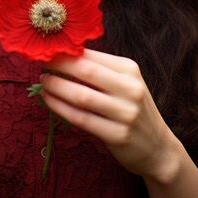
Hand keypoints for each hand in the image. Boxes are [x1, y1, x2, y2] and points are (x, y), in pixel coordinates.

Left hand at [40, 47, 180, 180]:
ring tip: (43, 82)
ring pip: (81, 96)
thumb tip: (62, 56)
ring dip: (57, 87)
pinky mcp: (117, 135)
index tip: (47, 50)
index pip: (92, 55)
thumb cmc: (132, 109)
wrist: (157, 147)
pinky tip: (48, 101)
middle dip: (58, 65)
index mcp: (130, 70)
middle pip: (86, 71)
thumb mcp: (124, 84)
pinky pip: (81, 119)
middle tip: (40, 62)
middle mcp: (130, 88)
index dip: (66, 52)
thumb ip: (99, 70)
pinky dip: (60, 108)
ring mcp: (125, 113)